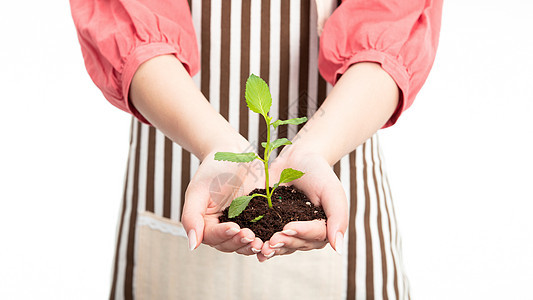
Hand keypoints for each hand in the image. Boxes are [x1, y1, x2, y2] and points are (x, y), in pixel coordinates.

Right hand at [181, 147, 264, 254]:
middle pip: (230, 245)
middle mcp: (224, 229)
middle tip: (251, 236)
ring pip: (246, 243)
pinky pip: (263, 233)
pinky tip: (274, 238)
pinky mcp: (259, 220)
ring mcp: (243, 225)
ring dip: (253, 245)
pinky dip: (267, 238)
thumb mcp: (198, 191)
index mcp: (206, 224)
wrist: (235, 154)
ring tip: (262, 242)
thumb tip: (192, 246)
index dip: (223, 235)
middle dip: (240, 242)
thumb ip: (191, 217)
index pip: (212, 237)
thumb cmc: (213, 169)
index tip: (234, 228)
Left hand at [257, 146, 347, 261]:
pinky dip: (260, 243)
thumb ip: (338, 218)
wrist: (297, 160)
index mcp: (324, 229)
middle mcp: (306, 235)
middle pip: (297, 244)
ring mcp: (288, 232)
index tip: (288, 227)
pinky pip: (267, 238)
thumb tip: (338, 249)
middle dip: (285, 242)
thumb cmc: (318, 173)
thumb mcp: (331, 191)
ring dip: (272, 248)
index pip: (315, 235)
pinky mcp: (271, 226)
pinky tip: (252, 246)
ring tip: (262, 247)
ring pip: (282, 246)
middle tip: (273, 239)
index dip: (301, 232)